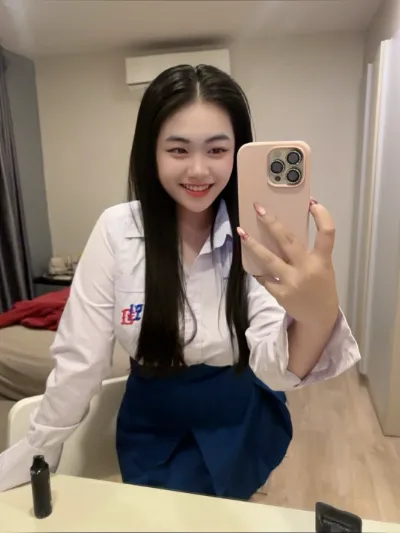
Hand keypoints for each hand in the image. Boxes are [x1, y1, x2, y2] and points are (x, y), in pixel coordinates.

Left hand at [237, 199, 338, 327]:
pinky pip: (264, 277)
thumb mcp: (323, 267)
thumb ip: (310, 252)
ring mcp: (292, 282)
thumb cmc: (321, 287)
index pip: (327, 234)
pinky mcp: (280, 294)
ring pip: (268, 259)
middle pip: (287, 240)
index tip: (312, 202)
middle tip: (258, 208)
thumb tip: (285, 231)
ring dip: (253, 244)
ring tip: (241, 231)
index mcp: (322, 260)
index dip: (322, 216)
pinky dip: (257, 270)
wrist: (319, 317)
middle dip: (271, 222)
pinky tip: (250, 263)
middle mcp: (307, 269)